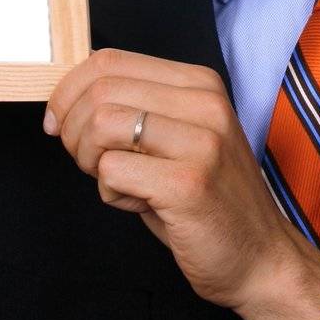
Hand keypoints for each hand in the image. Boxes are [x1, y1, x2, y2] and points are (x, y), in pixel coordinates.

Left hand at [46, 48, 319, 319]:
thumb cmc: (207, 201)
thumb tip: (69, 94)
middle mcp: (205, 104)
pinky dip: (109, 192)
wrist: (260, 258)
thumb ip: (136, 108)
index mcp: (199, 83)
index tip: (59, 122)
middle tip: (86, 161)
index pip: (110, 61)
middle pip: (100, 91)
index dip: (69, 91)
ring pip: (100, 125)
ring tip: (117, 182)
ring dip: (90, 160)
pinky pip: (112, 171)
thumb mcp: (177, 137)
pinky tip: (138, 203)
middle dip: (73, 129)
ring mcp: (201, 142)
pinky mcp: (188, 183)